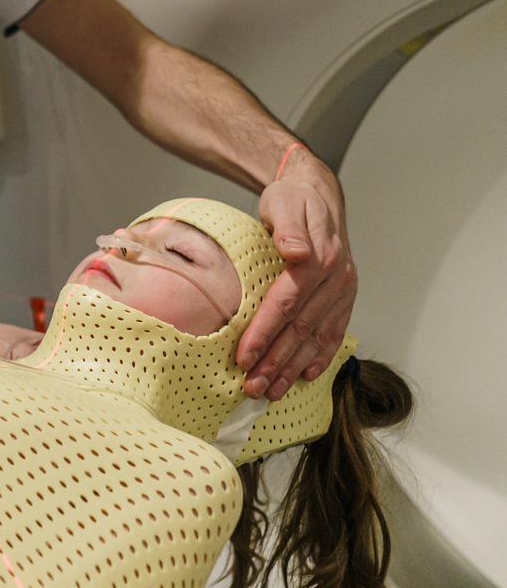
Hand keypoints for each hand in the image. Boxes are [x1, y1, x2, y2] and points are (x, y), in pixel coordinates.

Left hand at [238, 160, 357, 399]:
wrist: (317, 195)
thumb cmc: (293, 201)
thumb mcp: (285, 203)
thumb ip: (289, 228)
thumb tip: (294, 251)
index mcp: (320, 260)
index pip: (287, 304)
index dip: (264, 333)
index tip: (243, 357)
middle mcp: (337, 280)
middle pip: (301, 329)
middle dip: (275, 362)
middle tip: (252, 388)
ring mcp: (344, 292)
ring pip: (316, 337)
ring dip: (293, 368)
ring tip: (270, 392)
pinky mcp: (344, 299)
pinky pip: (334, 333)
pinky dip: (320, 358)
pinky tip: (306, 377)